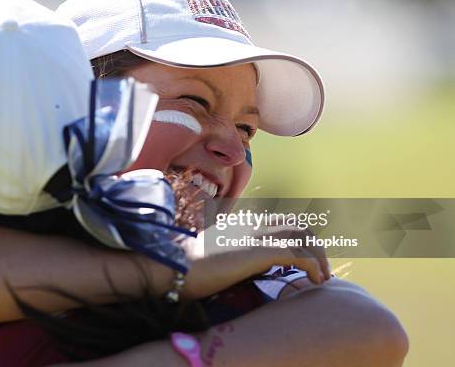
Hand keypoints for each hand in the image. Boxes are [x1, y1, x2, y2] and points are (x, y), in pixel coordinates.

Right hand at [182, 225, 330, 298]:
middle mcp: (254, 224)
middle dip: (316, 246)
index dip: (302, 239)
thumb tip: (256, 263)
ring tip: (322, 277)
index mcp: (245, 223)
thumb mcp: (220, 252)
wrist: (179, 265)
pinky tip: (314, 279)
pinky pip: (297, 254)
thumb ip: (240, 251)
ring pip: (302, 237)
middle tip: (322, 269)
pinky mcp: (258, 250)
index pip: (284, 222)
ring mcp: (257, 235)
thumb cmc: (193, 265)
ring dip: (319, 257)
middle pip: (299, 226)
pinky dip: (312, 266)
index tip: (309, 258)